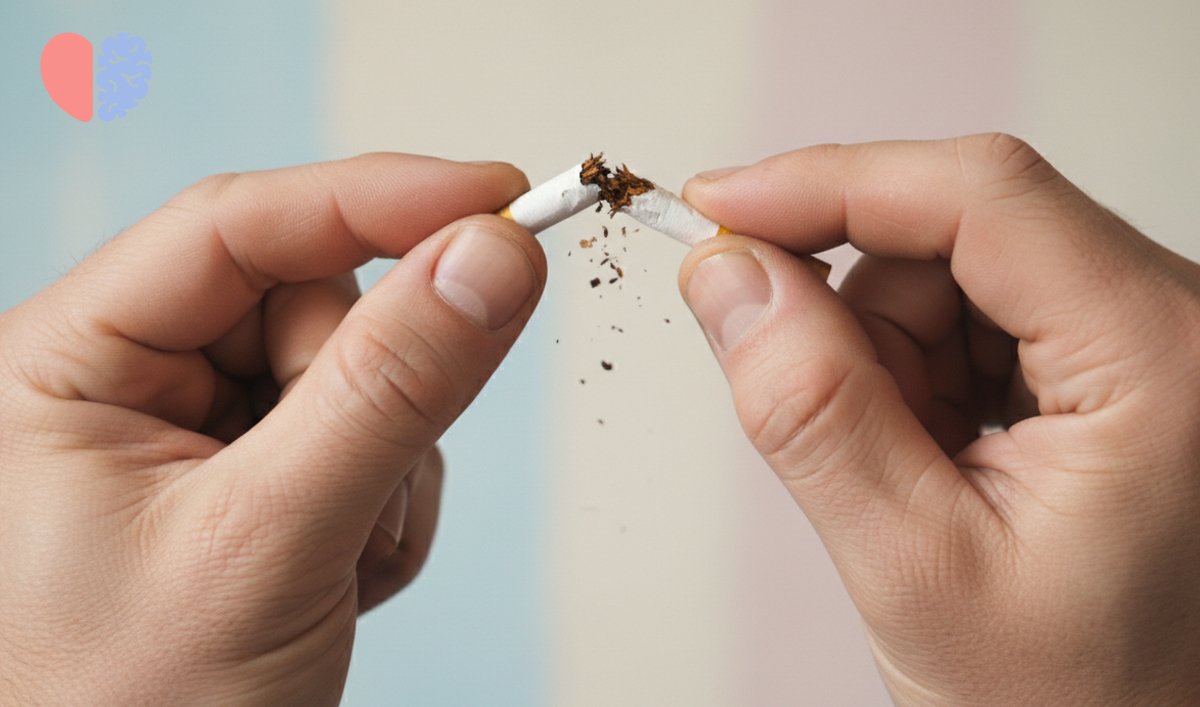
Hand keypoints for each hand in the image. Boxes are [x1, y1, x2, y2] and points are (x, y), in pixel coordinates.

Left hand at [0, 155, 541, 703]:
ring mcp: (202, 432)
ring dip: (387, 469)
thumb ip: (389, 389)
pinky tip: (340, 575)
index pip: (239, 225)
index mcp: (69, 364)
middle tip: (354, 497)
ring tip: (335, 564)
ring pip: (364, 374)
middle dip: (369, 397)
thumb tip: (492, 258)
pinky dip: (389, 508)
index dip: (377, 200)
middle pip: (317, 301)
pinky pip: (378, 439)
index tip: (499, 198)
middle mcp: (131, 382)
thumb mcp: (266, 542)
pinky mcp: (264, 477)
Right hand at [679, 134, 1199, 704]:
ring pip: (949, 275)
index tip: (718, 208)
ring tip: (917, 478)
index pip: (980, 197)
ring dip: (890, 364)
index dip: (830, 184)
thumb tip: (729, 276)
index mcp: (1159, 359)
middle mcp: (1170, 324)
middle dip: (861, 321)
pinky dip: (918, 380)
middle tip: (849, 437)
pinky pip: (969, 317)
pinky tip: (941, 461)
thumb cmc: (1077, 698)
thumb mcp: (916, 566)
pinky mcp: (1105, 360)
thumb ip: (812, 409)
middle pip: (955, 235)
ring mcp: (1141, 339)